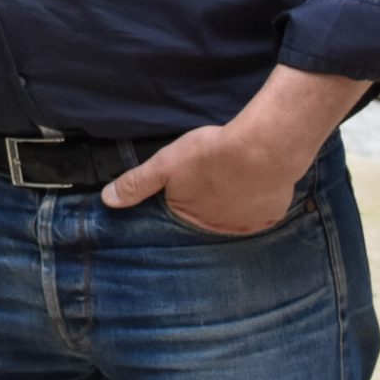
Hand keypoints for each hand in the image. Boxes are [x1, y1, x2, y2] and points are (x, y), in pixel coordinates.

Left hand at [99, 65, 368, 233]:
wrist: (263, 149)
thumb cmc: (212, 155)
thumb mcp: (165, 164)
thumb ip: (137, 183)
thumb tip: (107, 201)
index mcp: (192, 220)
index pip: (180, 217)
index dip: (181, 201)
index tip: (188, 189)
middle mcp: (220, 230)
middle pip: (210, 218)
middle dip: (208, 203)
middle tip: (211, 180)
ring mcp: (249, 225)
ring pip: (236, 215)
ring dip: (233, 202)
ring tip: (230, 181)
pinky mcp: (272, 215)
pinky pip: (261, 211)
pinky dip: (256, 199)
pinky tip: (252, 182)